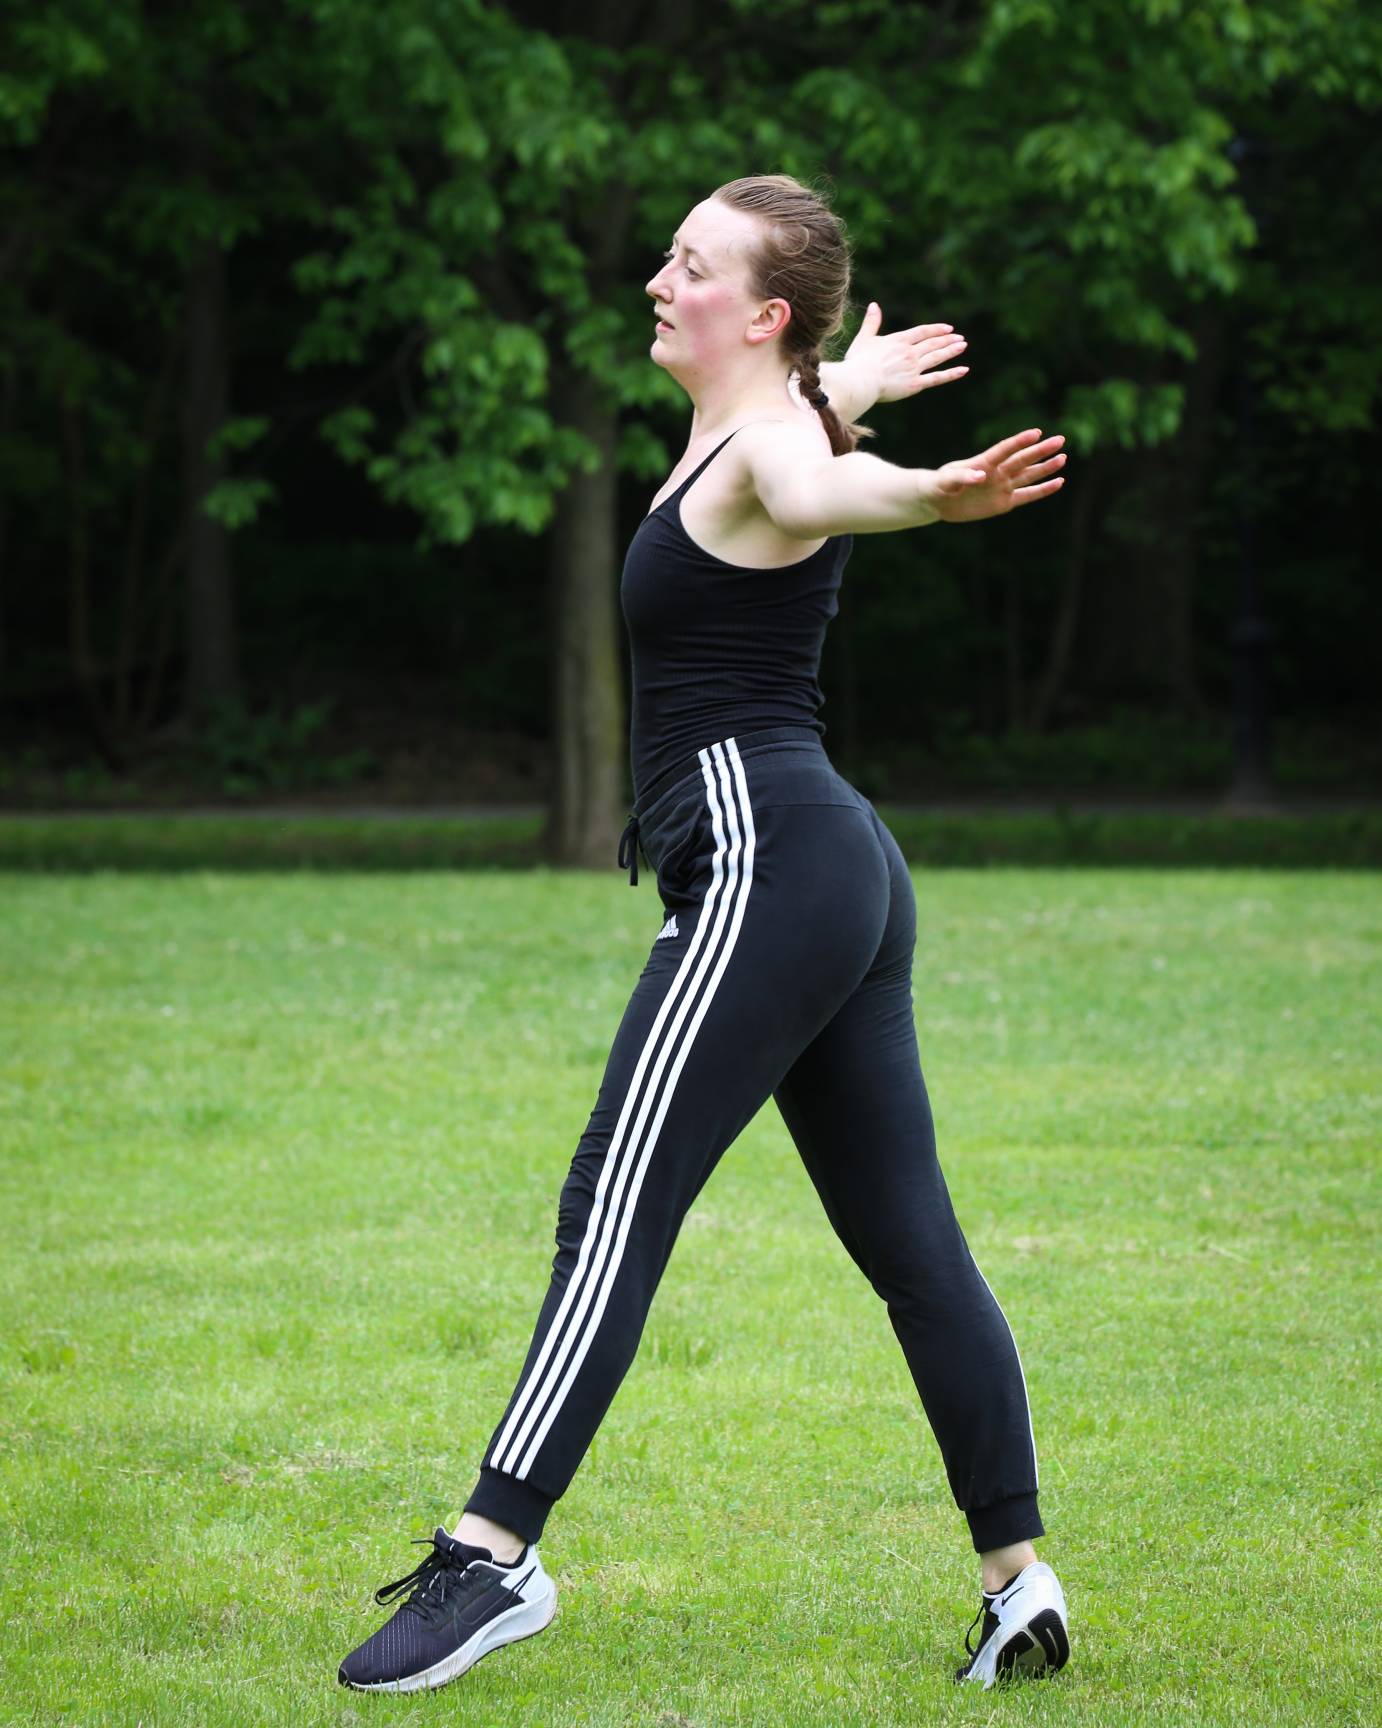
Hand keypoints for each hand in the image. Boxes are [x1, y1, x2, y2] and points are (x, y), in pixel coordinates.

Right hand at [842, 302, 969, 404]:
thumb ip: (871, 322)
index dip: (936, 329)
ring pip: (937, 357)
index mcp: (899, 340)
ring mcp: (914, 368)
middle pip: (933, 343)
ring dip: (951, 350)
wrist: (861, 381)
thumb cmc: (858, 362)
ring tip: (963, 346)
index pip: (922, 332)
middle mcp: (910, 352)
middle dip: (947, 339)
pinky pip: (937, 378)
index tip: (948, 328)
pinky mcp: (915, 384)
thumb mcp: (864, 339)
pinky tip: (964, 369)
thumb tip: (874, 305)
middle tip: (960, 337)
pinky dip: (951, 374)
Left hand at [926, 428, 1065, 522]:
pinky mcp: (1005, 502)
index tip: (1036, 433)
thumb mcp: (945, 481)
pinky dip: (1043, 490)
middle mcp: (997, 472)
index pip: (1004, 450)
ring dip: (1046, 467)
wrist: (938, 500)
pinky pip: (1027, 496)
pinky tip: (1059, 482)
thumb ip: (962, 477)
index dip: (1020, 442)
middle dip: (1041, 451)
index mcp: (983, 463)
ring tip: (1063, 457)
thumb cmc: (939, 485)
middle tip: (1060, 440)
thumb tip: (982, 476)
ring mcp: (1003, 486)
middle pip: (1022, 460)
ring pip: (1028, 475)